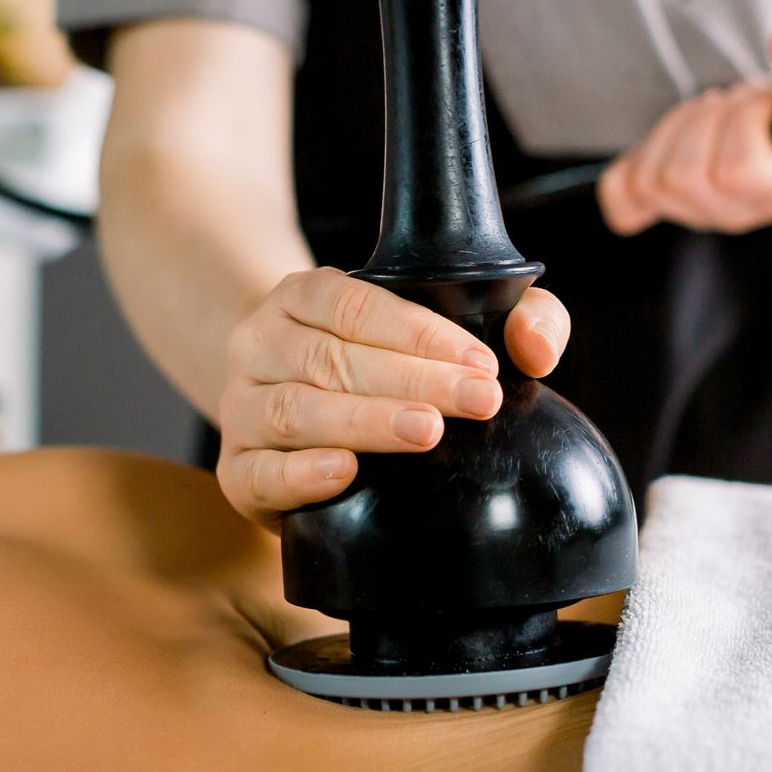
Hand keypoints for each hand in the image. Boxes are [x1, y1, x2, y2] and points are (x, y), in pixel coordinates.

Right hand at [216, 268, 571, 529]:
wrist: (294, 416)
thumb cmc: (382, 367)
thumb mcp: (447, 329)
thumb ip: (515, 317)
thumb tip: (534, 345)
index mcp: (301, 297)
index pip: (354, 304)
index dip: (418, 332)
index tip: (481, 360)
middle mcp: (260, 344)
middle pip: (332, 358)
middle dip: (412, 380)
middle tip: (475, 401)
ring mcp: (241, 408)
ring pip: (297, 412)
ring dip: (366, 422)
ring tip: (425, 432)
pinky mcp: (237, 472)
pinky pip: (259, 473)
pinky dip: (300, 474)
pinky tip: (345, 472)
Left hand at [597, 28, 771, 235]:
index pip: (739, 172)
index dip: (742, 122)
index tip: (765, 100)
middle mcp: (743, 211)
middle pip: (684, 174)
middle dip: (704, 118)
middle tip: (736, 101)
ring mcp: (705, 213)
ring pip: (652, 178)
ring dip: (676, 127)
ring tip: (714, 113)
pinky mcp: (675, 204)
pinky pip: (623, 199)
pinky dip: (629, 165)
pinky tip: (664, 141)